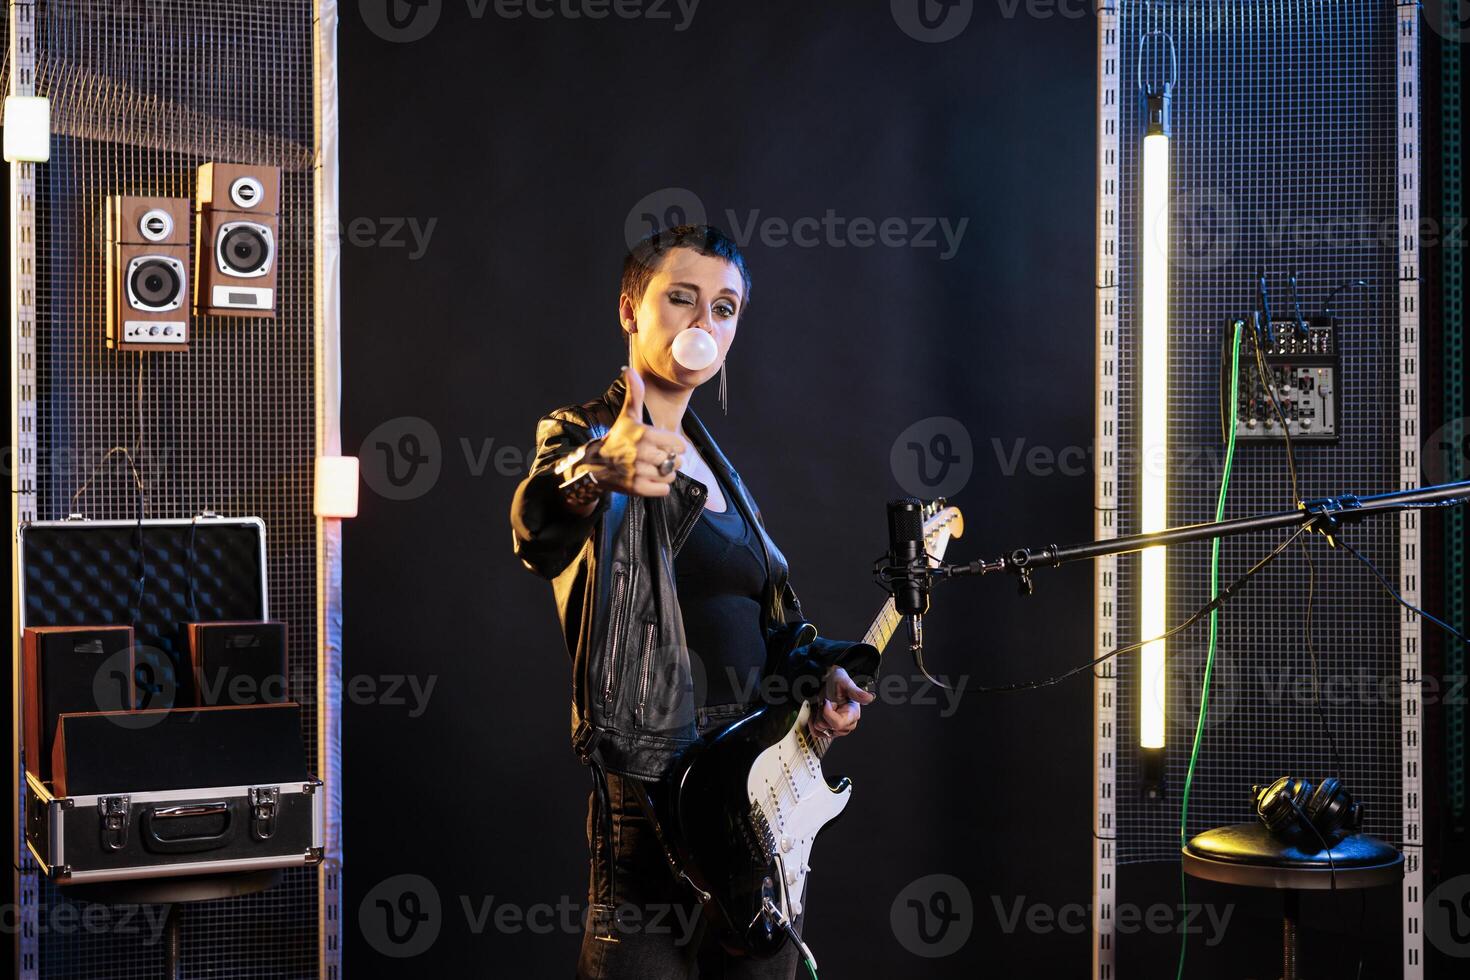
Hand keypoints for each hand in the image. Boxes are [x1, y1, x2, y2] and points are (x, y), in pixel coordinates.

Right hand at [577, 364, 686, 497]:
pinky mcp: (636, 488)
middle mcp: (641, 453)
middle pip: (675, 461)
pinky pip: (663, 490)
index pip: (678, 444)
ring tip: (653, 468)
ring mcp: (638, 471)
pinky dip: (660, 486)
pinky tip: (649, 478)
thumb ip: (635, 394)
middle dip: (670, 460)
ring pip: (670, 475)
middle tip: (657, 457)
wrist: (595, 464)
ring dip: (665, 473)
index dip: (675, 445)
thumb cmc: (617, 438)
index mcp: (643, 434)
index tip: (665, 444)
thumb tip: (629, 369)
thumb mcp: (627, 416)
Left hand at [807, 666, 875, 739]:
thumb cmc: (837, 682)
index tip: (826, 701)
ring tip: (823, 706)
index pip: (838, 724)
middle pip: (828, 727)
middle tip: (826, 702)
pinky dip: (813, 723)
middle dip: (822, 714)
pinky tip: (817, 712)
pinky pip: (817, 733)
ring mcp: (838, 729)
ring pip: (821, 730)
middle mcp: (847, 724)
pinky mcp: (829, 730)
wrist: (827, 681)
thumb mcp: (844, 682)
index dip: (827, 713)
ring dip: (818, 716)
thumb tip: (869, 698)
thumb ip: (856, 692)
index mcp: (853, 714)